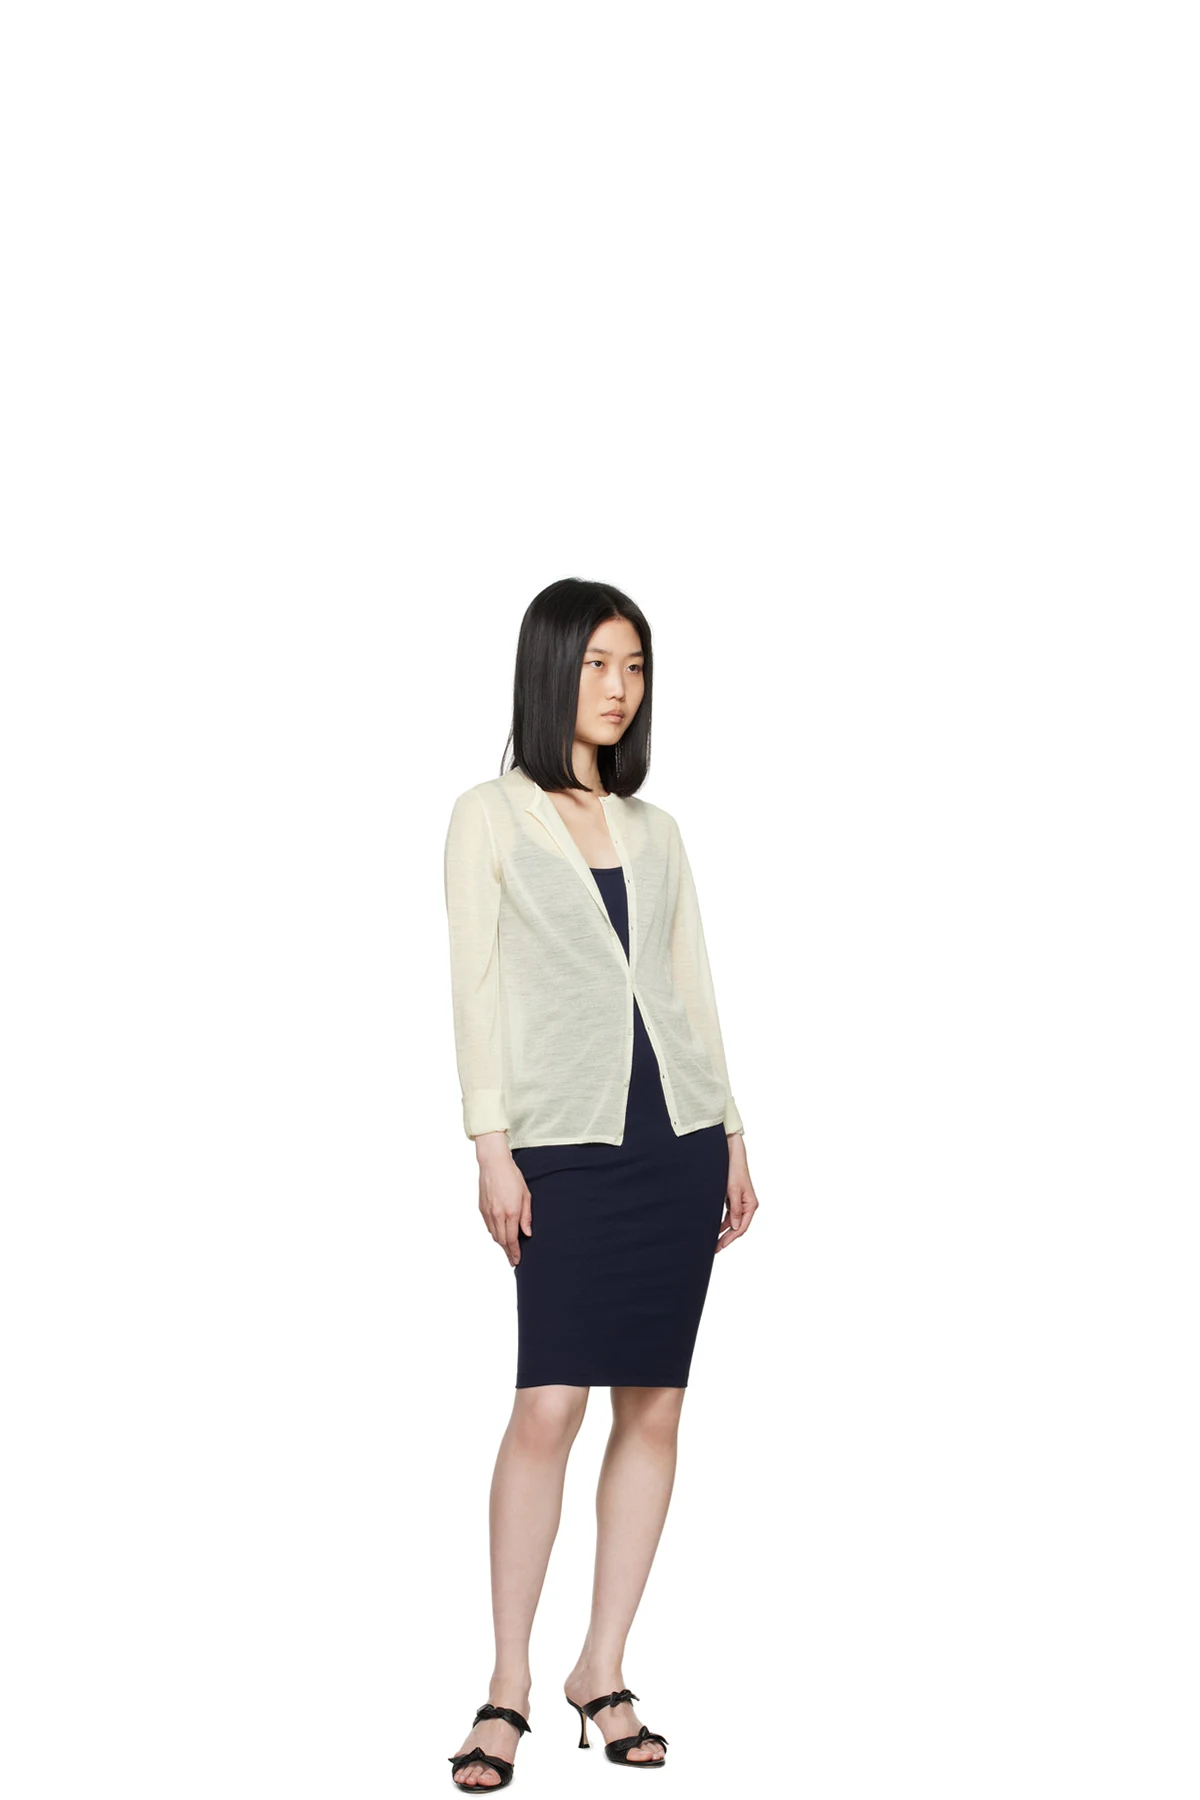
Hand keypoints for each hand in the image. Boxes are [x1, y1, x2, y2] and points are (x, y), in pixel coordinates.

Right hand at [474, 1135, 531, 1265]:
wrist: (493, 1164)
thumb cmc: (512, 1176)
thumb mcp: (525, 1195)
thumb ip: (526, 1216)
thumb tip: (527, 1233)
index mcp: (511, 1212)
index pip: (512, 1239)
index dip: (514, 1252)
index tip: (517, 1260)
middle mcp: (497, 1215)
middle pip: (502, 1241)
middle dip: (508, 1252)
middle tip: (513, 1260)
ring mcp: (488, 1212)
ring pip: (494, 1235)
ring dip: (501, 1244)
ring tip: (507, 1250)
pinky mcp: (481, 1208)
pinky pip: (488, 1226)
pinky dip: (494, 1233)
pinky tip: (499, 1235)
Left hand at [716, 1132, 757, 1253]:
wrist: (731, 1155)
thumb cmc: (734, 1171)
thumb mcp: (733, 1191)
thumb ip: (735, 1210)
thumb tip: (736, 1227)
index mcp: (751, 1205)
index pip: (742, 1227)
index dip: (731, 1238)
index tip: (721, 1245)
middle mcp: (748, 1205)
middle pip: (738, 1226)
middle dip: (727, 1237)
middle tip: (716, 1248)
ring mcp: (741, 1203)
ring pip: (733, 1222)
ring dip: (724, 1231)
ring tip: (714, 1241)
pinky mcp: (734, 1199)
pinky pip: (730, 1215)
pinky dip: (723, 1222)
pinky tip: (715, 1228)